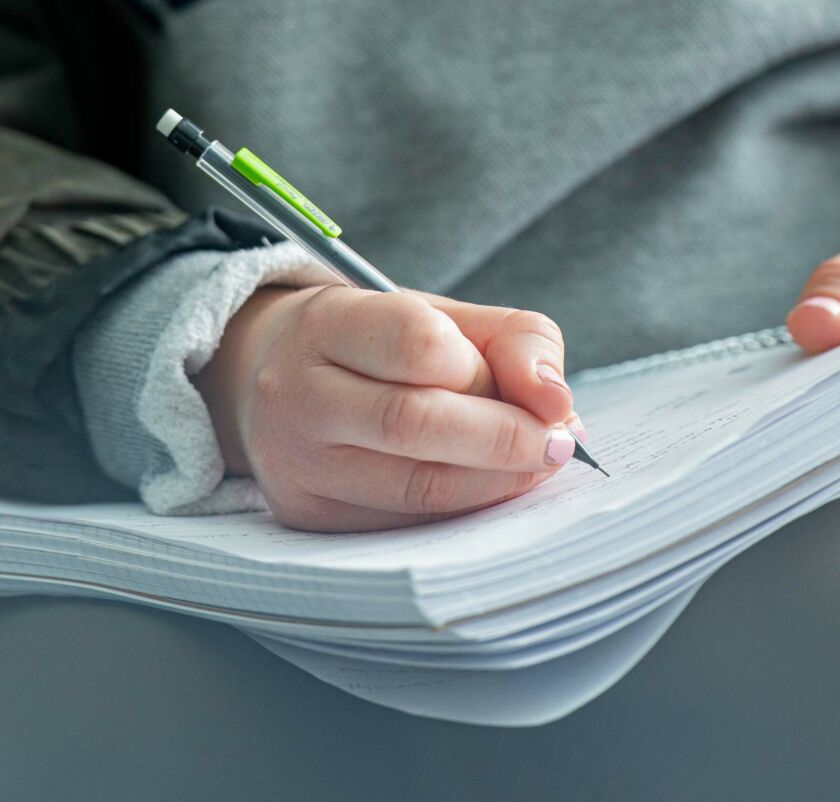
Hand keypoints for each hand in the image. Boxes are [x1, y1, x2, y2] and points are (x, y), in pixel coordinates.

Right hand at [197, 285, 581, 530]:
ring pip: (415, 488)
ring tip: (534, 467)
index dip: (492, 375)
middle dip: (505, 440)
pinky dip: (463, 513)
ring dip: (495, 483)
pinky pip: (406, 524)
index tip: (551, 402)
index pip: (417, 343)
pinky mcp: (307, 516)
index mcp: (327, 322)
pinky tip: (487, 490)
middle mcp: (296, 393)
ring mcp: (295, 462)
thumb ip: (514, 341)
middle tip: (559, 446)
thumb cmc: (379, 344)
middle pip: (414, 423)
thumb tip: (557, 404)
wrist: (280, 380)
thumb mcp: (444, 315)